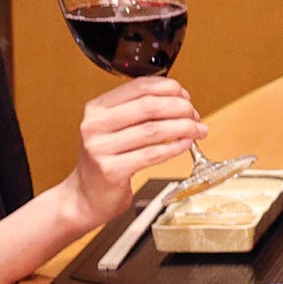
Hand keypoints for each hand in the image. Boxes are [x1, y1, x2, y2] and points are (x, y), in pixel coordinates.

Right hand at [62, 79, 207, 228]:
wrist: (85, 196)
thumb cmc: (105, 161)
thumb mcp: (113, 128)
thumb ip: (139, 111)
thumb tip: (178, 98)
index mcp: (96, 108)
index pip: (139, 86)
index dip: (168, 88)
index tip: (185, 95)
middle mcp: (95, 125)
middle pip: (149, 106)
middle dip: (180, 108)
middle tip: (194, 115)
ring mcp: (100, 148)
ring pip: (153, 130)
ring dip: (183, 127)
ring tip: (197, 130)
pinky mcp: (111, 170)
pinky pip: (151, 154)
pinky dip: (174, 147)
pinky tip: (185, 144)